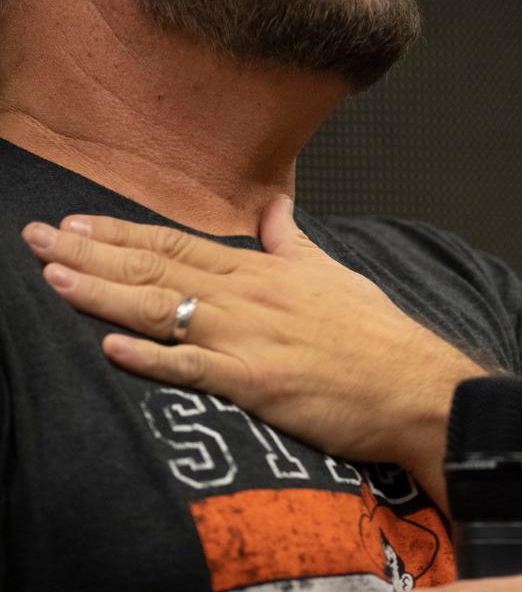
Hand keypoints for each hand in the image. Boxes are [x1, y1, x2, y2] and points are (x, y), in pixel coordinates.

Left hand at [21, 198, 483, 465]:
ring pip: (164, 313)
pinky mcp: (258, 383)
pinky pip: (196, 370)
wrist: (414, 384)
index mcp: (260, 272)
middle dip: (91, 255)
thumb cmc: (375, 333)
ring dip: (105, 295)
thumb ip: (292, 240)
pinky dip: (153, 360)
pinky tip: (111, 350)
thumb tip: (275, 206)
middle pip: (156, 271)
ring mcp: (249, 340)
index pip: (176, 244)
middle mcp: (246, 298)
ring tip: (54, 278)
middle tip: (35, 239)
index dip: (120, 234)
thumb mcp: (333, 271)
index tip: (73, 223)